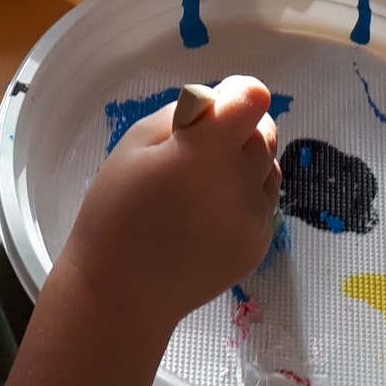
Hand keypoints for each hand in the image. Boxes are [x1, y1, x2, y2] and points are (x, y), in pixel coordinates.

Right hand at [63, 75, 280, 344]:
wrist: (123, 293)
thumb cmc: (116, 213)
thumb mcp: (136, 145)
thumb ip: (184, 115)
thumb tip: (220, 105)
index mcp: (205, 153)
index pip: (253, 99)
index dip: (236, 93)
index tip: (213, 106)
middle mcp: (239, 184)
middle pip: (264, 131)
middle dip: (238, 128)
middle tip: (199, 149)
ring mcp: (254, 219)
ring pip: (269, 165)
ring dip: (246, 162)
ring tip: (203, 184)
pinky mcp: (259, 244)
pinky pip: (264, 201)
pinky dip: (246, 195)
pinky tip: (209, 212)